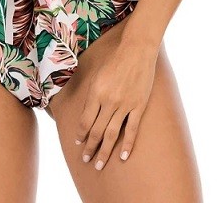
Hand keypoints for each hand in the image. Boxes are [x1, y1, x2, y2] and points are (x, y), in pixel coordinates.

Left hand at [75, 35, 158, 170]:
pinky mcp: (138, 106)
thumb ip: (92, 96)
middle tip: (86, 161)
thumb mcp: (98, 75)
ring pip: (112, 134)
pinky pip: (131, 129)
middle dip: (90, 148)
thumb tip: (87, 115)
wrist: (136, 51)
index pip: (85, 120)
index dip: (81, 134)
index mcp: (96, 93)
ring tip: (99, 165)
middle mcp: (109, 101)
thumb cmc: (115, 60)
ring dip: (104, 151)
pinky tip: (122, 156)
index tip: (78, 144)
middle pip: (96, 131)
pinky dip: (127, 144)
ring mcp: (125, 105)